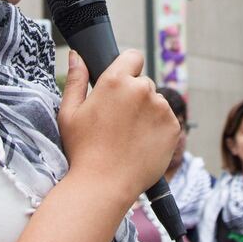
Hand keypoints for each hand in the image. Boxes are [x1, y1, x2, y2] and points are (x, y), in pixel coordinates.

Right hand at [58, 49, 177, 202]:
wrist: (104, 185)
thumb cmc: (82, 150)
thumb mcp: (69, 113)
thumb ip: (75, 79)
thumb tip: (77, 56)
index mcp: (116, 81)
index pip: (133, 56)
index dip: (126, 68)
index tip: (120, 83)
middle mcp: (142, 90)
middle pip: (143, 83)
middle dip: (133, 96)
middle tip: (117, 121)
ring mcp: (161, 108)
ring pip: (155, 102)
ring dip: (146, 112)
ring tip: (127, 136)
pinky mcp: (173, 127)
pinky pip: (166, 120)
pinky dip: (157, 129)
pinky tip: (140, 144)